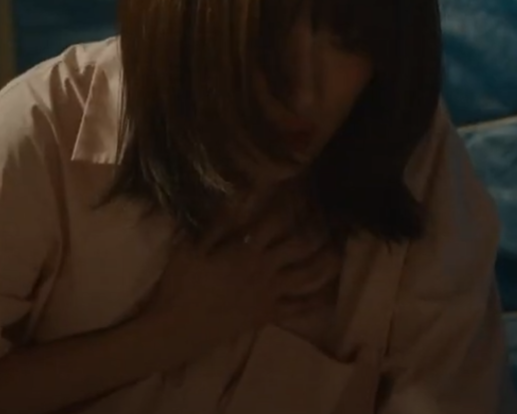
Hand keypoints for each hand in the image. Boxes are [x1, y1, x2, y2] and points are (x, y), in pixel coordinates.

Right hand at [145, 189, 341, 349]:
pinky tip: (330, 296)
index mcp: (246, 250)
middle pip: (301, 246)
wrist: (177, 328)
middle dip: (318, 229)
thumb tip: (239, 196)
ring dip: (327, 262)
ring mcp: (270, 294)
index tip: (300, 189)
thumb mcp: (190, 247)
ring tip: (339, 250)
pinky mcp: (268, 315)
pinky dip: (317, 302)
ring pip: (308, 276)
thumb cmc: (180, 284)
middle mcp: (265, 269)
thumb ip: (217, 223)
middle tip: (330, 216)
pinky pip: (299, 309)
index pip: (275, 220)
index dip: (290, 203)